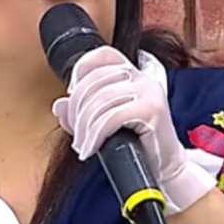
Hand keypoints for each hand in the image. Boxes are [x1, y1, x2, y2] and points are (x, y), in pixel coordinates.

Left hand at [51, 47, 214, 212]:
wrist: (163, 168)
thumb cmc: (137, 146)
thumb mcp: (103, 125)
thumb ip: (80, 113)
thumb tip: (60, 105)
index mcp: (133, 75)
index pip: (104, 55)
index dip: (82, 69)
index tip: (72, 94)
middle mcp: (143, 78)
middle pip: (95, 80)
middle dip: (78, 110)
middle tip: (77, 134)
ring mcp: (150, 92)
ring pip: (101, 100)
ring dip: (85, 127)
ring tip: (83, 145)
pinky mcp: (153, 110)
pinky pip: (112, 117)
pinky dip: (95, 135)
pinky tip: (92, 148)